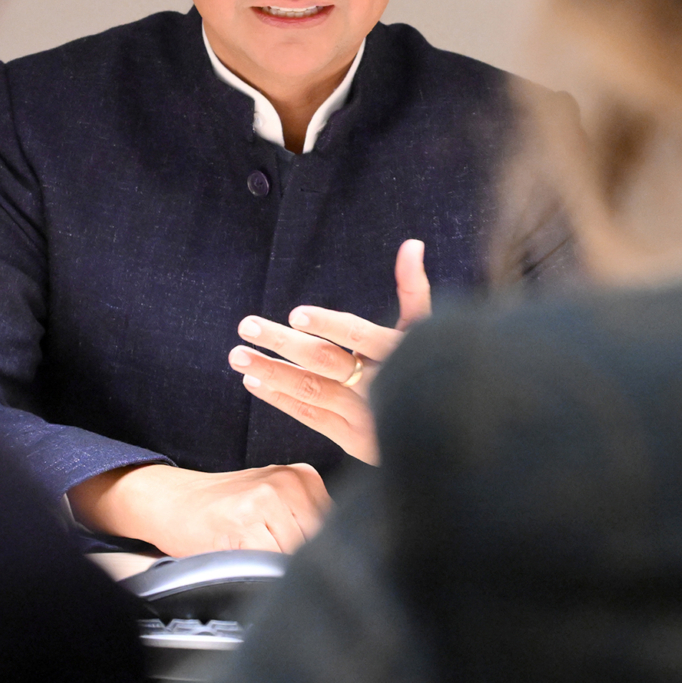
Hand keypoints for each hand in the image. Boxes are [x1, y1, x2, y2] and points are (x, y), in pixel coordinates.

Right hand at [66, 462, 329, 555]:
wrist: (173, 500)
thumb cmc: (226, 509)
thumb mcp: (274, 501)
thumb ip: (306, 521)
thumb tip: (340, 561)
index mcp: (305, 476)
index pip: (337, 529)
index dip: (324, 554)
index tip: (307, 564)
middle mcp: (291, 481)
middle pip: (321, 543)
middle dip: (304, 563)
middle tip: (274, 562)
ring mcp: (268, 498)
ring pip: (298, 555)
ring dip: (281, 570)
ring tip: (256, 558)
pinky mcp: (245, 522)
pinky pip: (270, 563)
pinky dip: (259, 572)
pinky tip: (242, 559)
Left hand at [230, 239, 431, 464]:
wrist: (443, 435)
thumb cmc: (429, 370)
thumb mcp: (428, 331)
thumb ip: (414, 290)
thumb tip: (411, 244)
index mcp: (398, 353)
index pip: (361, 335)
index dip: (329, 325)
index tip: (296, 314)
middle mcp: (380, 386)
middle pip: (326, 362)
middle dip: (283, 343)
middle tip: (246, 325)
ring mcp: (365, 416)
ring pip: (312, 390)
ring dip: (271, 372)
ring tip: (238, 355)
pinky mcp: (352, 439)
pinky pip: (311, 416)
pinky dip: (281, 399)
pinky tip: (254, 382)